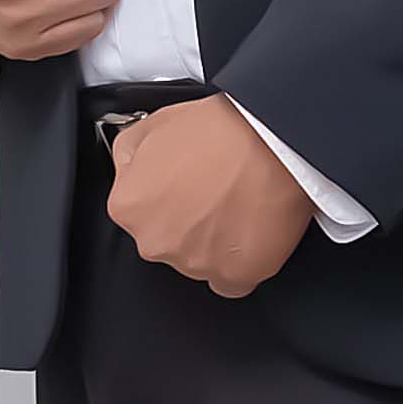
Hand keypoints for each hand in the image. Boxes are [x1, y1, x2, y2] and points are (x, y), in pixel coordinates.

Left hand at [104, 97, 314, 296]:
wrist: (273, 142)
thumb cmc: (221, 130)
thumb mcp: (154, 122)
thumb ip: (129, 154)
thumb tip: (130, 168)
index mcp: (128, 207)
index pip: (138, 213)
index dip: (164, 195)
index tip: (185, 183)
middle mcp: (155, 242)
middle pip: (167, 241)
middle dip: (187, 221)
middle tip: (214, 191)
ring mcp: (194, 263)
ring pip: (199, 261)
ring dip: (214, 241)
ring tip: (238, 204)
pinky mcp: (234, 275)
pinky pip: (231, 281)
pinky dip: (239, 264)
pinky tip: (248, 234)